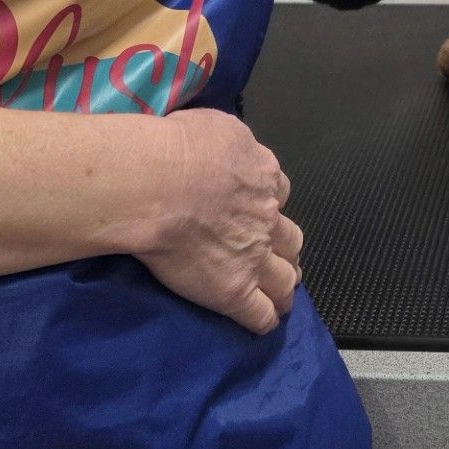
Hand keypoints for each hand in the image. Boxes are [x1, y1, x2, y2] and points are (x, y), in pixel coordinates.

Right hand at [131, 108, 303, 333]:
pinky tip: (262, 323)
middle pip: (291, 238)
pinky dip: (265, 320)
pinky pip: (261, 315)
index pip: (279, 191)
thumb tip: (223, 147)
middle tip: (275, 257)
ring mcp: (256, 256)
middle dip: (286, 248)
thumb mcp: (215, 125)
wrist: (157, 184)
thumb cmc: (177, 147)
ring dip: (284, 286)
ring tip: (278, 295)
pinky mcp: (236, 291)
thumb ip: (229, 143)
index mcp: (263, 173)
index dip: (270, 204)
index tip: (258, 211)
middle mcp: (267, 215)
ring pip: (286, 279)